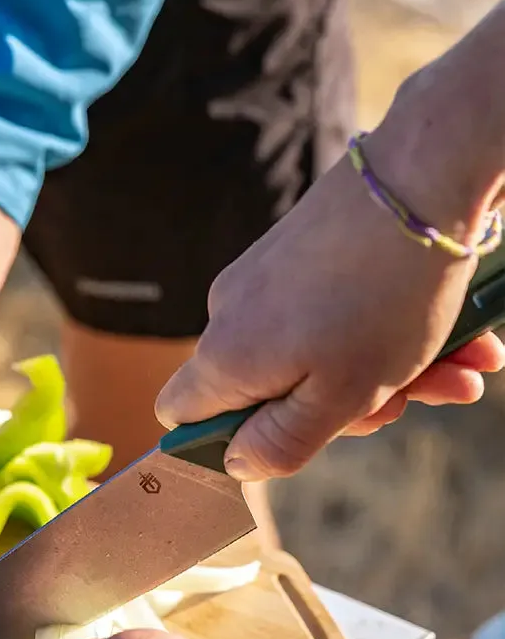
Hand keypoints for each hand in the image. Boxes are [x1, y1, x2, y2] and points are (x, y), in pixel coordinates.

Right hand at [154, 123, 504, 481]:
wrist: (423, 174)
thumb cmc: (382, 296)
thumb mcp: (341, 396)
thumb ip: (281, 443)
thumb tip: (236, 465)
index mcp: (224, 359)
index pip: (180, 417)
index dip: (225, 441)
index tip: (291, 439)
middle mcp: (230, 317)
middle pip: (264, 391)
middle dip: (340, 409)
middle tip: (404, 403)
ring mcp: (262, 281)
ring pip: (312, 353)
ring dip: (385, 373)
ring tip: (458, 367)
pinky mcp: (296, 254)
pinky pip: (330, 314)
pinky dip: (383, 332)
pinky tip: (452, 339)